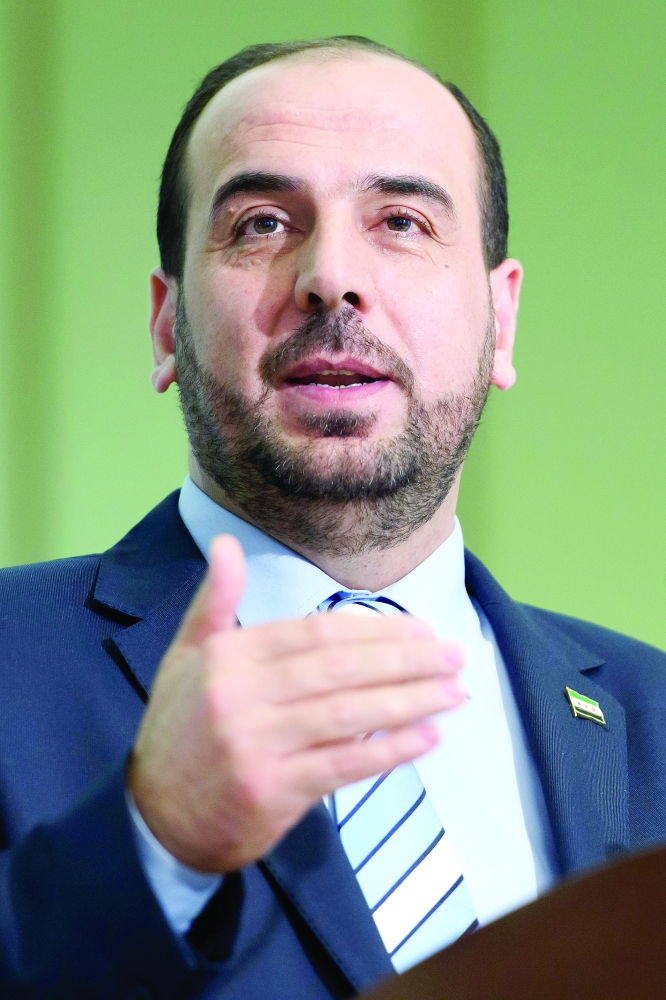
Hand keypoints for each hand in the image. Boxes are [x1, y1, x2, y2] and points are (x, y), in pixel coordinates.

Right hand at [128, 535, 465, 872]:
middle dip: (406, 660)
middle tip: (455, 655)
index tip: (421, 630)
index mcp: (227, 656)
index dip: (374, 630)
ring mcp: (257, 745)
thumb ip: (215, 600)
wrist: (155, 815)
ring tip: (455, 691)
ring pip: (349, 714)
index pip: (316, 634)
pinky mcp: (272, 791)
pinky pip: (344, 765)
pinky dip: (389, 751)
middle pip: (340, 669)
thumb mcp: (186, 655)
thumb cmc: (182, 727)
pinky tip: (427, 737)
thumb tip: (227, 543)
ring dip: (410, 701)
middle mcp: (240, 696)